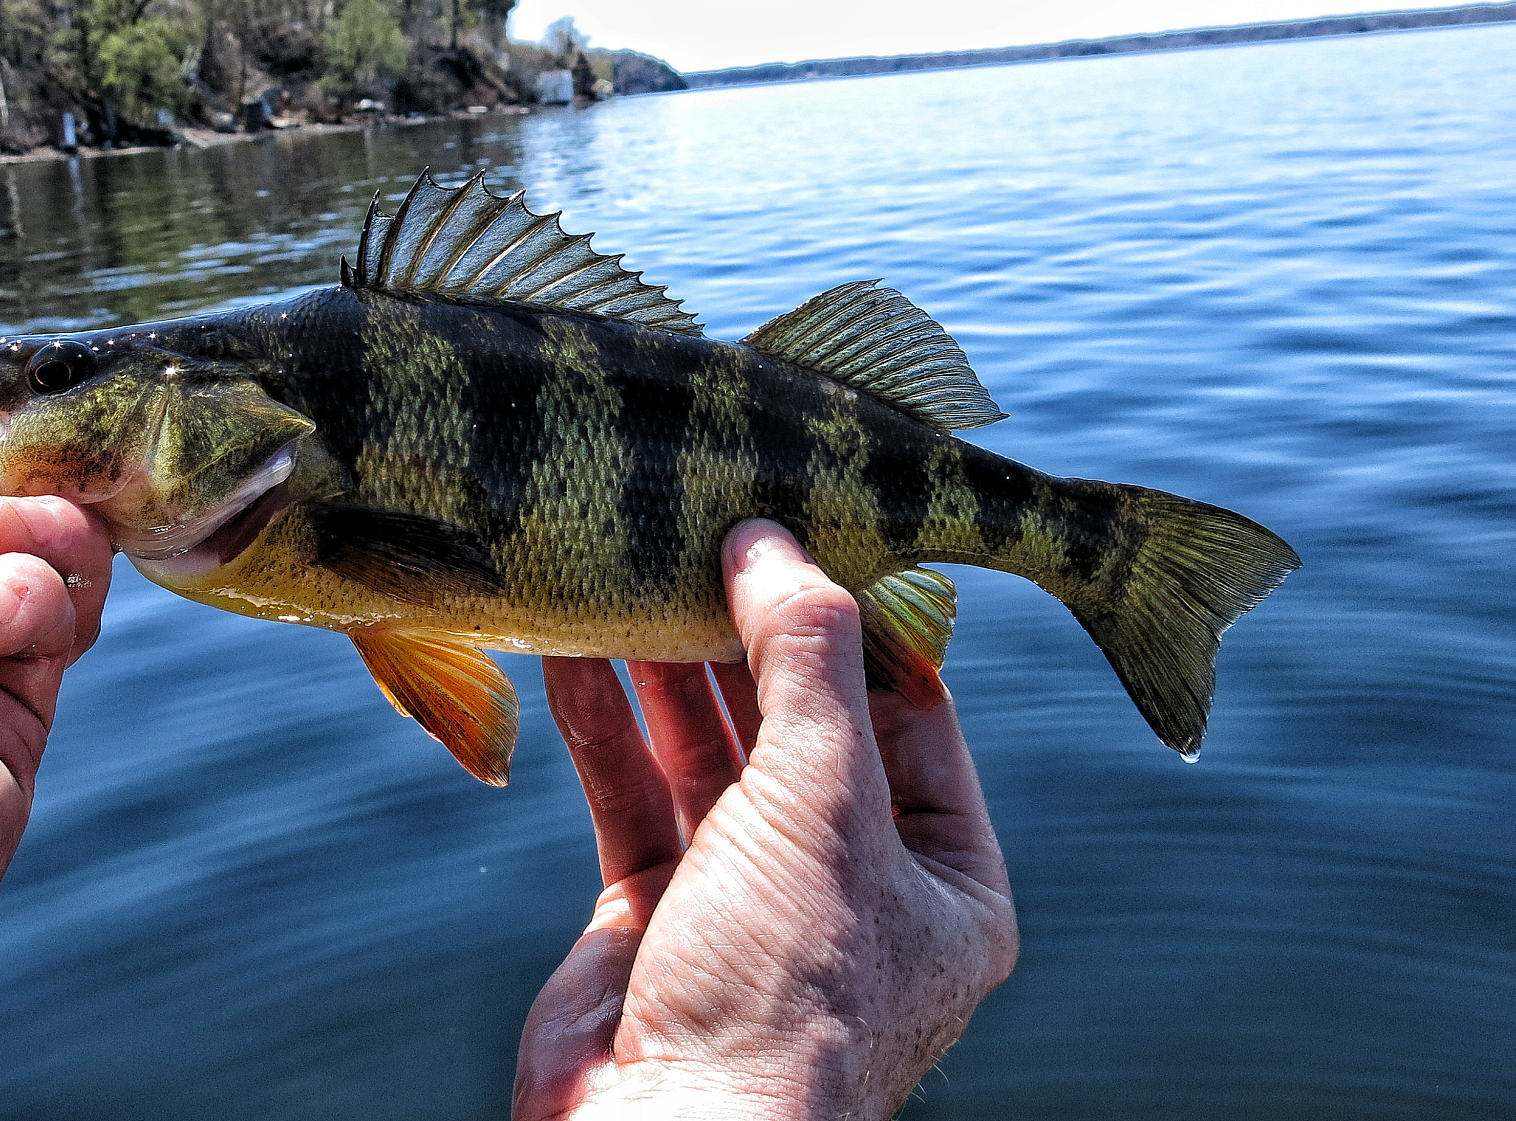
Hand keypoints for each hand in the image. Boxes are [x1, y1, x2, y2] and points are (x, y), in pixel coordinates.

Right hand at [514, 522, 1017, 1120]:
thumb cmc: (786, 991)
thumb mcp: (825, 802)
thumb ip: (805, 660)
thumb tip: (774, 543)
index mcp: (943, 877)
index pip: (910, 708)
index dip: (856, 615)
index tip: (806, 523)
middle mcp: (851, 885)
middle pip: (798, 721)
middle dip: (745, 632)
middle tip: (699, 534)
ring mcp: (748, 900)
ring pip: (707, 752)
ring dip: (665, 665)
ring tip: (630, 569)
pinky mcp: (656, 914)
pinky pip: (632, 793)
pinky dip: (603, 722)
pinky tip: (572, 649)